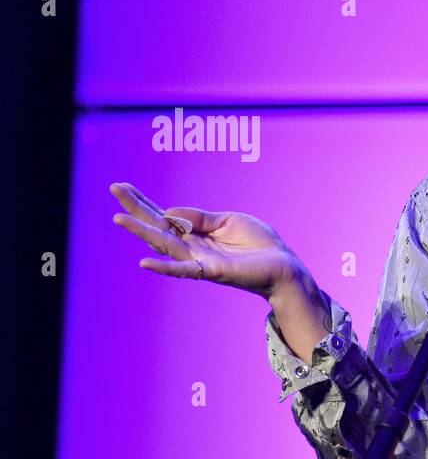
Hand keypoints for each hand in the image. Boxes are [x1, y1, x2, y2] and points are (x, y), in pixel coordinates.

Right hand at [109, 181, 303, 298]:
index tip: (122, 187)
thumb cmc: (259, 244)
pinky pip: (183, 270)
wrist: (283, 265)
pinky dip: (164, 267)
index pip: (164, 215)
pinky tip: (144, 262)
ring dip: (141, 232)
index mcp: (197, 232)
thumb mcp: (229, 220)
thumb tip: (169, 213)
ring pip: (164, 244)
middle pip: (157, 226)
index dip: (144, 202)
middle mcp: (193, 246)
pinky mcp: (212, 271)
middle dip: (135, 208)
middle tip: (113, 189)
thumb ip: (200, 217)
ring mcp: (199, 260)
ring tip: (119, 218)